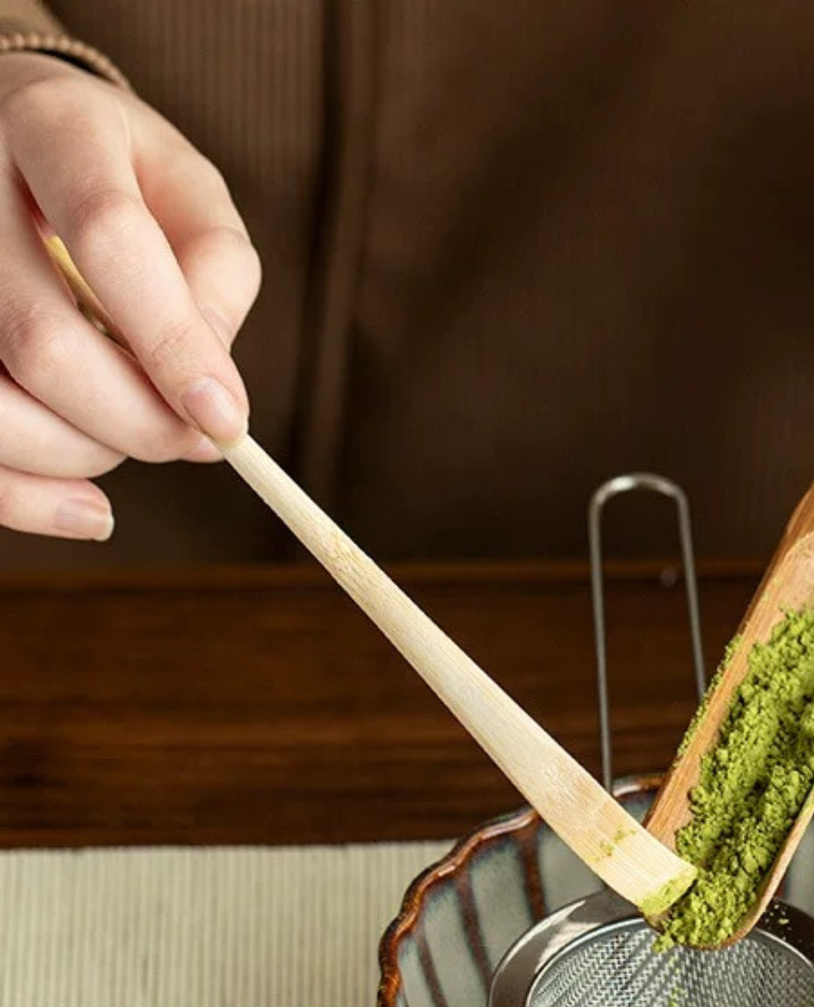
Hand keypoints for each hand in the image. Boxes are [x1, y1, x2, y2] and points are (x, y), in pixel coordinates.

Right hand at [0, 53, 259, 539]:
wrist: (2, 132)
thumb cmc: (116, 171)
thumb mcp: (187, 193)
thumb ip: (215, 275)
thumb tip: (213, 395)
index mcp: (51, 126)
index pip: (110, 241)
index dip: (175, 346)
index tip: (227, 424)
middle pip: (38, 339)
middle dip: (133, 420)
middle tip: (189, 440)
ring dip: (78, 455)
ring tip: (132, 440)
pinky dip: (27, 498)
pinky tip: (90, 510)